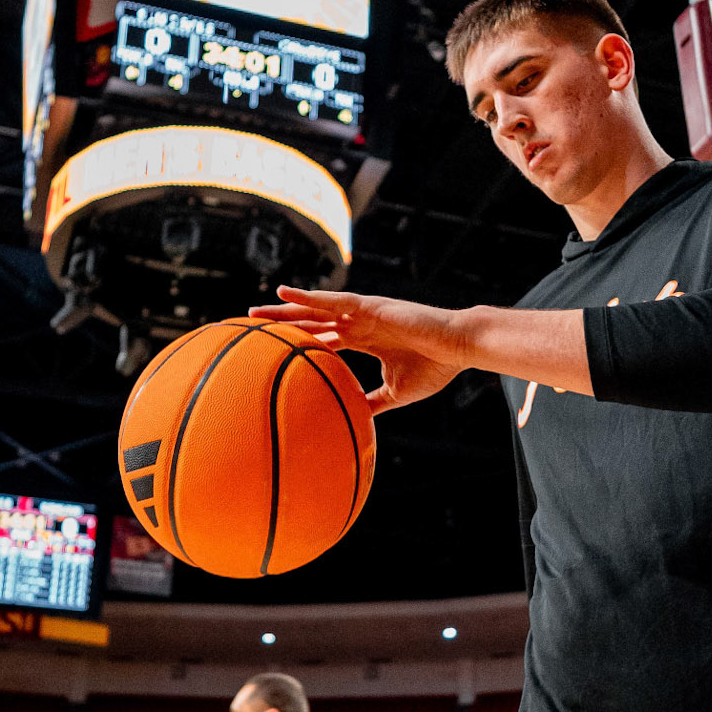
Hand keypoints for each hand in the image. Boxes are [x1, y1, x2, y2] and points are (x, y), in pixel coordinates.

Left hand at [248, 287, 465, 412]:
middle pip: (312, 323)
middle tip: (252, 327)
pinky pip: (333, 299)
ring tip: (255, 310)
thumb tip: (352, 418)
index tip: (273, 348)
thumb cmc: (435, 368)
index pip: (324, 339)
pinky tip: (285, 292)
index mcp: (365, 339)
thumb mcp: (396, 392)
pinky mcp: (371, 305)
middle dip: (283, 325)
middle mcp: (359, 322)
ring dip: (285, 309)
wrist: (459, 348)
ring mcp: (363, 312)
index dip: (299, 342)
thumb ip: (372, 401)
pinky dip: (308, 296)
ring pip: (315, 309)